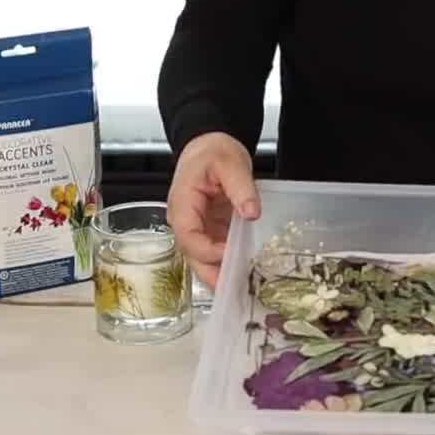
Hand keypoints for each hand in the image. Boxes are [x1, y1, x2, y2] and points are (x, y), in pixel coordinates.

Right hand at [168, 132, 259, 288]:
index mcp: (182, 203)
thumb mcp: (231, 164)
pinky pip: (214, 250)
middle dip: (211, 274)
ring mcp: (196, 226)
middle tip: (234, 289)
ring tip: (240, 287)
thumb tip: (251, 212)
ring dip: (218, 273)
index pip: (188, 235)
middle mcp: (184, 219)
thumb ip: (242, 188)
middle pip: (192, 254)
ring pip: (202, 257)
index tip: (231, 255)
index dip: (207, 250)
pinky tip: (243, 272)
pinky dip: (226, 263)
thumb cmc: (214, 152)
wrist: (210, 144)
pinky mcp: (209, 229)